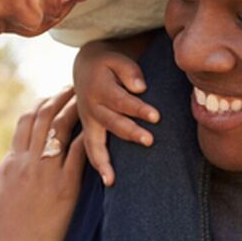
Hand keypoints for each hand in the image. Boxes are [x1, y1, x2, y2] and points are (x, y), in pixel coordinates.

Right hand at [0, 89, 87, 240]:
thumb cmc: (8, 231)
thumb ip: (5, 172)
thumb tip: (9, 158)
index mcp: (10, 162)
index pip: (25, 122)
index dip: (41, 104)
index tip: (53, 96)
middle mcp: (25, 162)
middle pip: (42, 117)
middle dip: (59, 97)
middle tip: (74, 86)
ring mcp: (44, 173)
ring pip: (59, 128)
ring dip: (74, 108)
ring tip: (89, 97)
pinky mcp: (64, 188)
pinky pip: (78, 153)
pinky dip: (88, 136)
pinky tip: (99, 126)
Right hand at [72, 43, 155, 186]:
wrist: (85, 68)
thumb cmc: (108, 65)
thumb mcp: (117, 59)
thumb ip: (129, 71)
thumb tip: (140, 87)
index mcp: (99, 87)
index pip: (121, 100)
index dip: (137, 108)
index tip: (156, 117)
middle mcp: (91, 106)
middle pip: (111, 122)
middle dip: (130, 132)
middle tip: (149, 140)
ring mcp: (88, 120)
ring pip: (95, 141)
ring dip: (105, 160)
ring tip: (112, 178)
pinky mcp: (89, 130)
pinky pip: (90, 150)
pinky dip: (98, 165)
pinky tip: (109, 181)